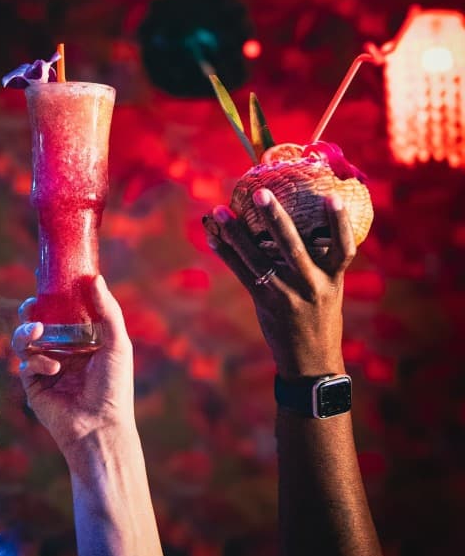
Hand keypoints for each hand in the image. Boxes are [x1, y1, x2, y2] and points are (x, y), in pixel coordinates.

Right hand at [11, 275, 134, 455]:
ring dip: (27, 332)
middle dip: (31, 312)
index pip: (63, 312)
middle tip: (32, 305)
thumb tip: (96, 278)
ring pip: (24, 340)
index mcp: (83, 341)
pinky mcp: (34, 385)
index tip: (45, 281)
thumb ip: (107, 310)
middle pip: (38, 323)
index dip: (53, 297)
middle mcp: (63, 352)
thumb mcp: (118, 344)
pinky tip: (53, 369)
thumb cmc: (115, 388)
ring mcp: (47, 368)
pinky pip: (25, 364)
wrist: (99, 428)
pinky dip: (36, 361)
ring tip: (37, 332)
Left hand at [203, 188, 355, 380]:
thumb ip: (320, 262)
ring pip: (257, 259)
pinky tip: (213, 236)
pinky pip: (242, 272)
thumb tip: (308, 220)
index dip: (340, 223)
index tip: (333, 196)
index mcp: (333, 279)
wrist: (311, 362)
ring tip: (220, 209)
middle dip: (275, 218)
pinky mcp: (265, 302)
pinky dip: (226, 252)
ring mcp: (286, 295)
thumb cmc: (322, 317)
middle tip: (260, 193)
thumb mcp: (330, 290)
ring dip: (236, 232)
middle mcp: (311, 286)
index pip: (343, 248)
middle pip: (293, 247)